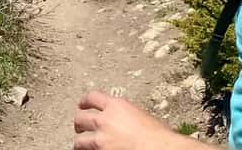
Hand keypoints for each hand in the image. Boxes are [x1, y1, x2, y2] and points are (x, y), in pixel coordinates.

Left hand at [72, 91, 187, 149]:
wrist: (162, 149)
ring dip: (80, 142)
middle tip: (79, 127)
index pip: (92, 97)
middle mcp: (105, 120)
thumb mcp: (140, 115)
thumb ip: (125, 115)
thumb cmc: (159, 136)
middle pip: (80, 118)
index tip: (82, 104)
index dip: (84, 101)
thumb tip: (121, 120)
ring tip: (81, 145)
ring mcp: (101, 139)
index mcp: (116, 106)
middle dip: (79, 123)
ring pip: (79, 140)